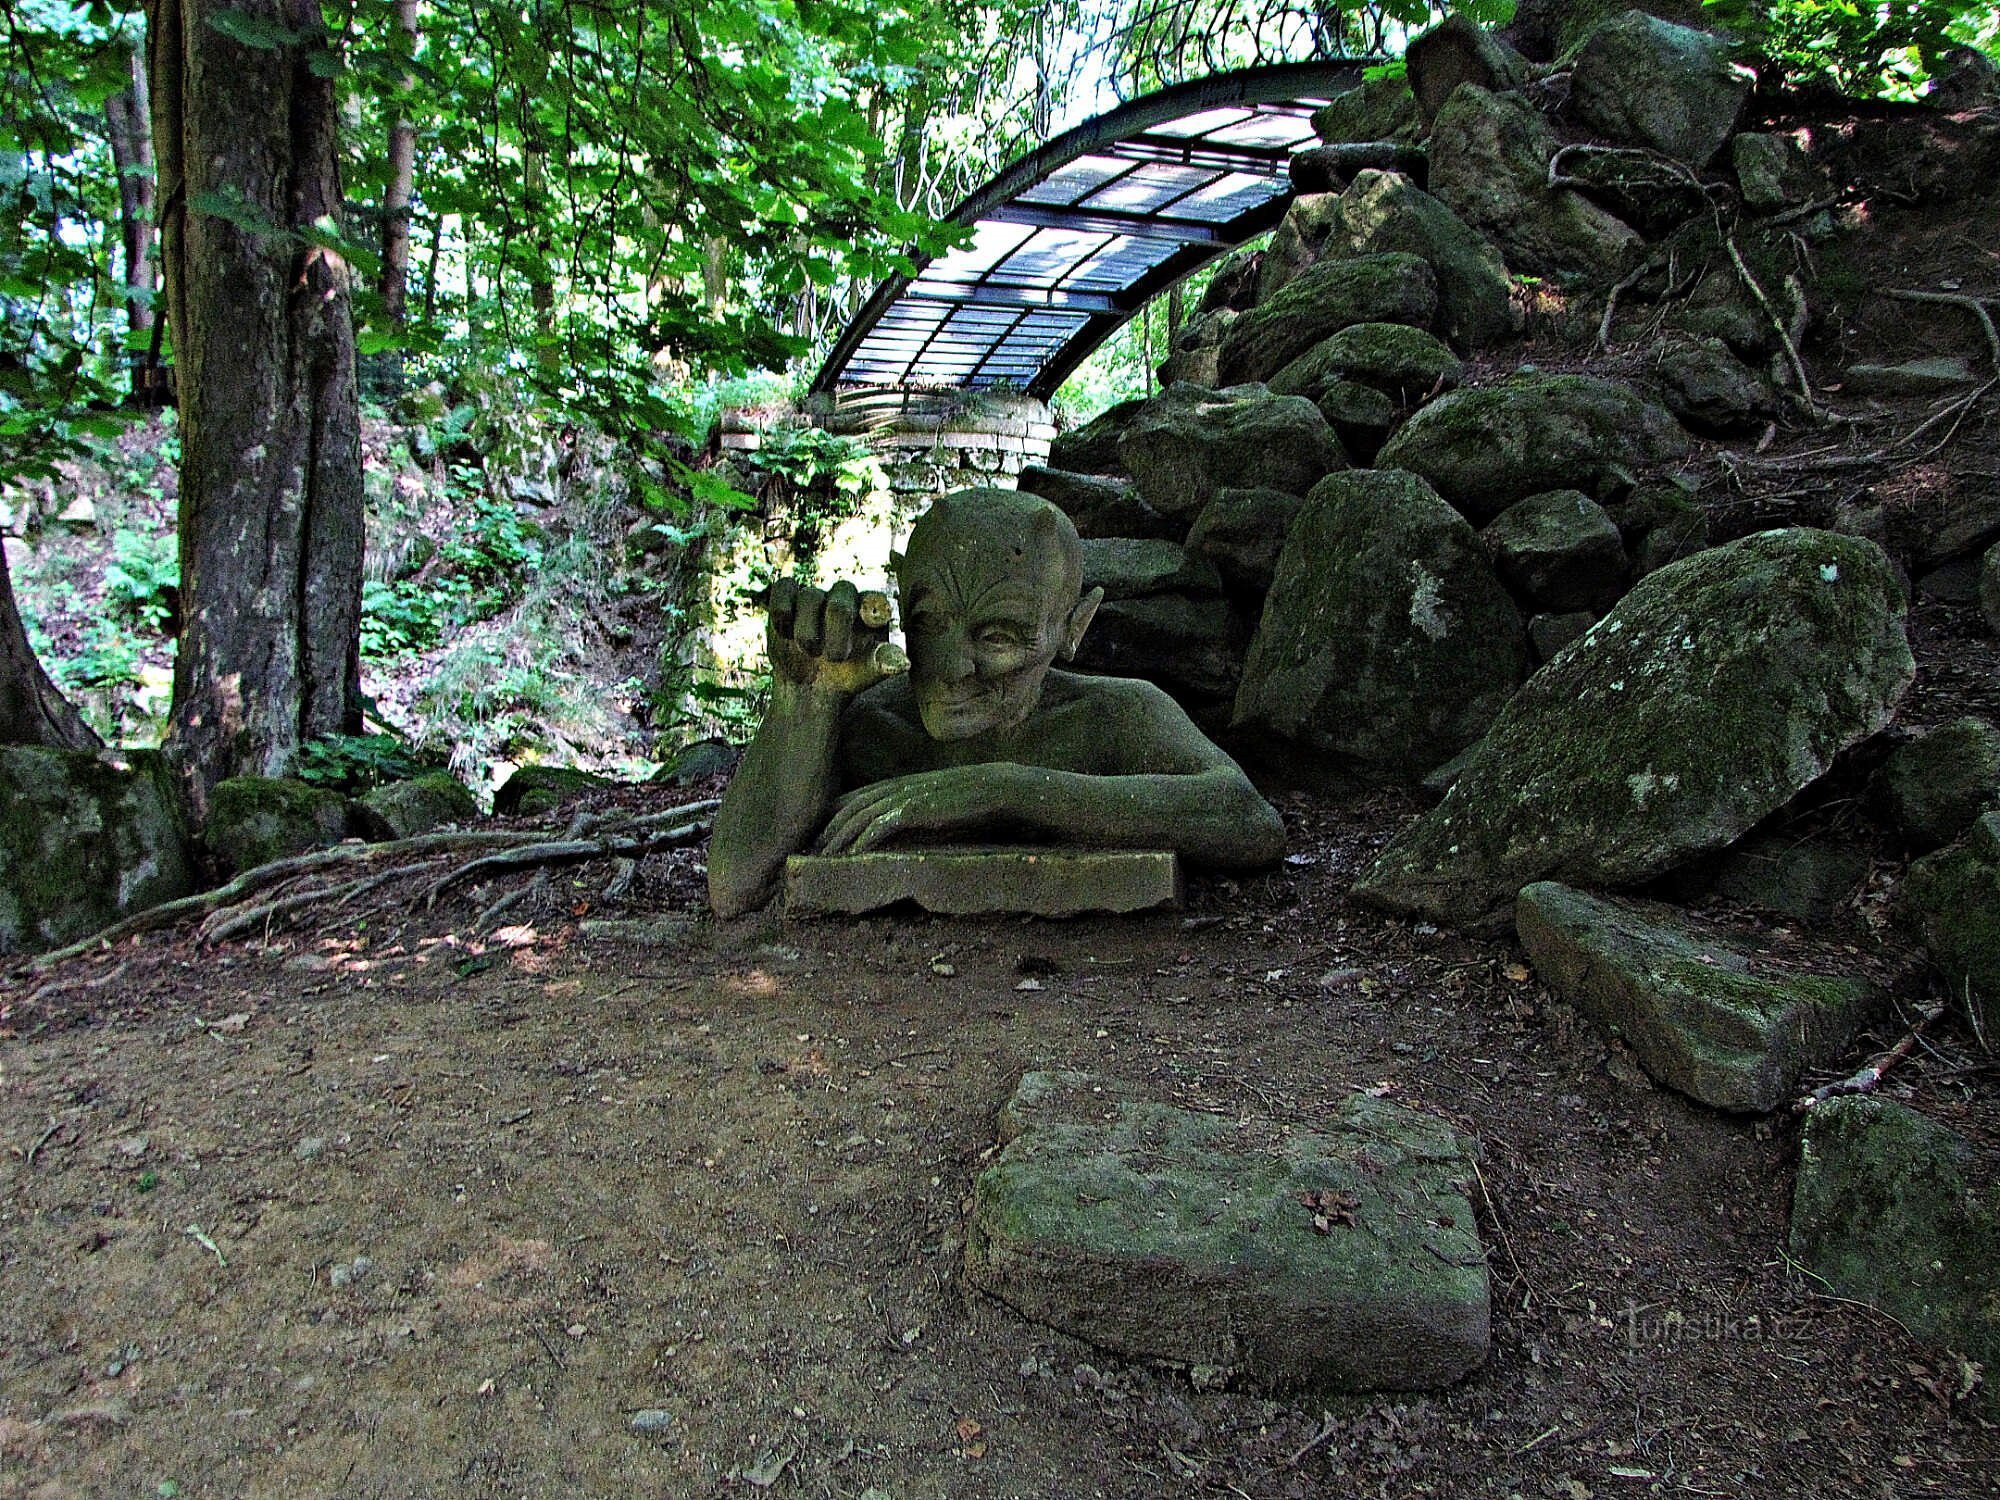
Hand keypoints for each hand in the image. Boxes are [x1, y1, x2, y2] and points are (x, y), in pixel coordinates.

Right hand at [765, 578, 906, 696]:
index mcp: (870, 611)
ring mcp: (816, 596)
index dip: (872, 607)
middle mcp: (845, 597)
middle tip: (836, 658)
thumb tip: (904, 663)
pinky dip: (782, 609)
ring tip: (811, 653)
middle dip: (836, 628)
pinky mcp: (789, 598)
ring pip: (810, 597)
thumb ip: (883, 664)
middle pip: (841, 596)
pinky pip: (784, 588)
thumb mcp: (866, 674)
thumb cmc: (846, 678)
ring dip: (807, 631)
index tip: (871, 621)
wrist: (809, 687)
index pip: (875, 599)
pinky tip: (785, 632)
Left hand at [816, 764, 1032, 854]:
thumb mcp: (935, 801)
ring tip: (822, 857)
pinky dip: (862, 840)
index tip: (819, 834)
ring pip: (858, 816)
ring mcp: (903, 797)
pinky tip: (851, 856)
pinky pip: (879, 826)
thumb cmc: (970, 798)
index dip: (834, 814)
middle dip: (826, 827)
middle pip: (849, 806)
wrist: (995, 787)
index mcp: (899, 784)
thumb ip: (915, 807)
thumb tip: (903, 825)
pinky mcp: (914, 810)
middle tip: (809, 850)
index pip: (855, 797)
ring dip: (837, 837)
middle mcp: (895, 787)